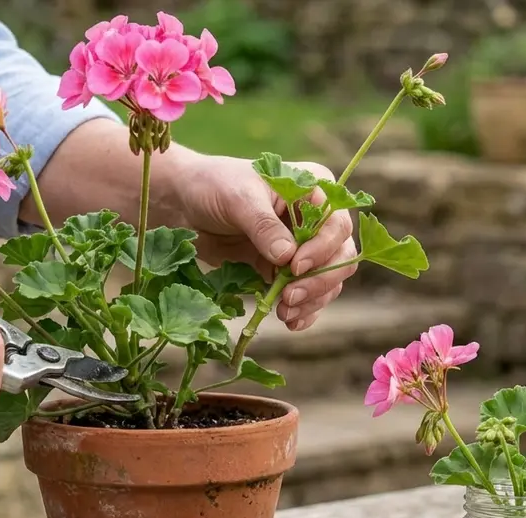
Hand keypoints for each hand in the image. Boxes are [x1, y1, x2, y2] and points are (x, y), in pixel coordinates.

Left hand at [176, 154, 357, 330]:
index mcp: (315, 189)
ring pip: (328, 280)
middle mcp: (317, 219)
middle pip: (340, 257)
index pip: (336, 225)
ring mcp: (305, 247)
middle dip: (319, 281)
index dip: (322, 249)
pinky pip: (308, 294)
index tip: (295, 266)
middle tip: (289, 298)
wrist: (185, 204)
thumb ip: (264, 226)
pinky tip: (292, 323)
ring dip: (312, 300)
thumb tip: (287, 258)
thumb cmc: (214, 186)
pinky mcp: (287, 270)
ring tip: (284, 313)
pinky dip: (305, 311)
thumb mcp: (238, 198)